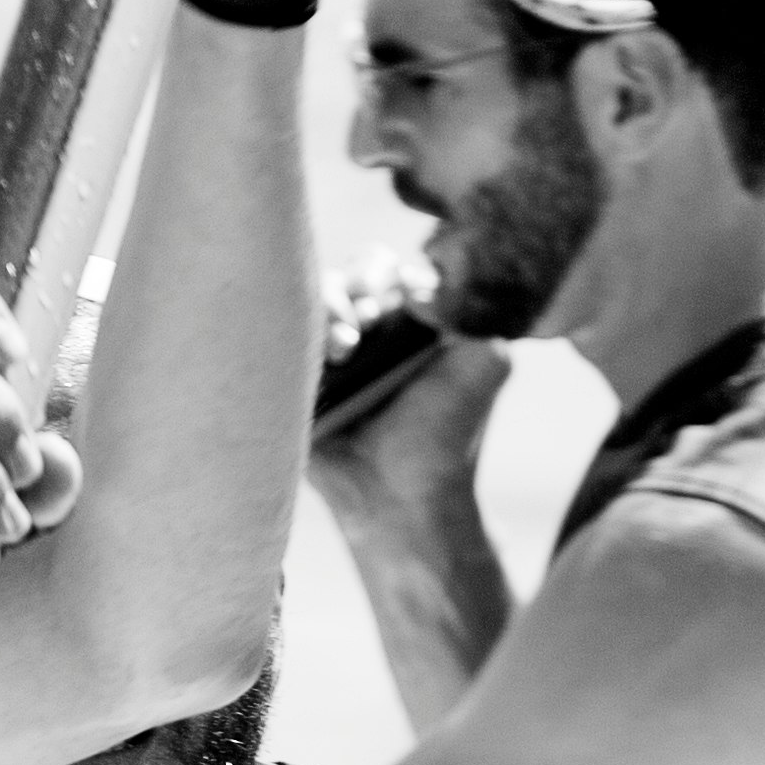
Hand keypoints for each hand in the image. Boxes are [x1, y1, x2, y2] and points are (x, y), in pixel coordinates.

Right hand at [309, 249, 506, 516]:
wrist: (407, 496)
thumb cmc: (450, 433)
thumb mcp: (486, 361)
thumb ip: (475, 307)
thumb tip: (430, 270)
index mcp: (407, 319)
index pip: (387, 267)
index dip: (391, 271)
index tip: (406, 292)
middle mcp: (365, 331)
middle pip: (345, 275)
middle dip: (359, 285)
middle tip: (373, 317)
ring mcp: (326, 355)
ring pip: (310, 300)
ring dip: (331, 309)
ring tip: (348, 346)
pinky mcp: (296, 382)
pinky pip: (278, 338)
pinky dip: (297, 335)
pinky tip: (328, 358)